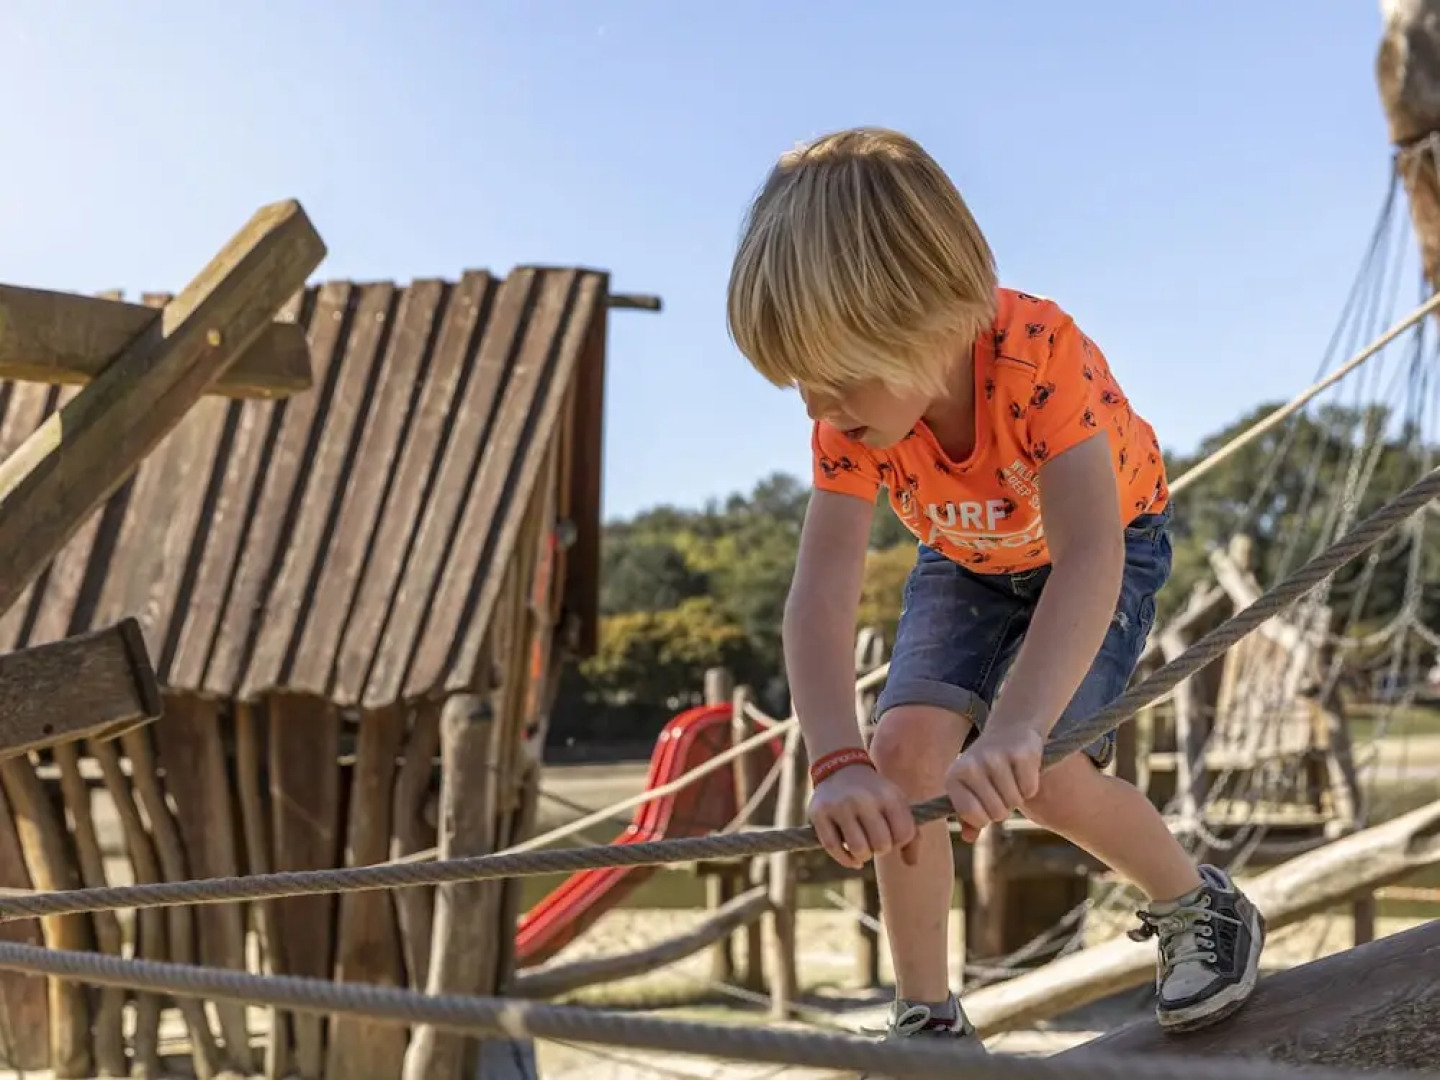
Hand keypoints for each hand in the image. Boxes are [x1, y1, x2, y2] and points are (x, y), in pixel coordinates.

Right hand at [808, 765, 918, 869]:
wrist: (840, 769)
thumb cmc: (875, 795)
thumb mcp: (897, 804)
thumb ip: (911, 834)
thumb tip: (911, 864)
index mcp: (887, 795)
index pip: (904, 834)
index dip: (900, 841)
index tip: (892, 834)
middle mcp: (863, 799)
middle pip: (881, 845)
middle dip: (880, 848)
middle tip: (875, 840)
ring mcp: (839, 805)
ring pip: (858, 849)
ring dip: (863, 856)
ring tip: (863, 847)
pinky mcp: (819, 813)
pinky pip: (833, 848)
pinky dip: (846, 859)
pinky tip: (852, 858)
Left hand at [944, 727, 1043, 842]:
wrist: (1009, 730)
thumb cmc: (986, 769)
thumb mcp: (971, 790)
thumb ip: (968, 817)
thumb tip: (969, 838)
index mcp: (954, 777)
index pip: (972, 815)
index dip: (984, 818)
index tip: (985, 806)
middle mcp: (971, 766)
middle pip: (997, 813)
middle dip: (1003, 807)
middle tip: (1001, 788)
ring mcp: (995, 758)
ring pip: (1015, 802)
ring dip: (1017, 796)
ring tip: (1010, 778)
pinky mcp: (1020, 754)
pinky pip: (1030, 790)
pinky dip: (1030, 786)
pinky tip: (1022, 770)